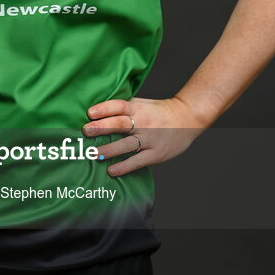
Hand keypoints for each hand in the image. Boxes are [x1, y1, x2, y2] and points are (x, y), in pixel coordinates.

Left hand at [81, 95, 207, 177]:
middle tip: (86, 131)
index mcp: (138, 108)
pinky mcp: (156, 154)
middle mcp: (143, 123)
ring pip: (127, 144)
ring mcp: (150, 139)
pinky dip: (124, 167)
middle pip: (120, 124)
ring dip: (109, 149)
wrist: (188, 119)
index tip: (90, 113)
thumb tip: (98, 110)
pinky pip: (137, 161)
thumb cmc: (159, 111)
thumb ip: (124, 106)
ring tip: (94, 153)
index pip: (119, 106)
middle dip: (101, 127)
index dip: (104, 109)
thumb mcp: (142, 103)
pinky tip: (111, 170)